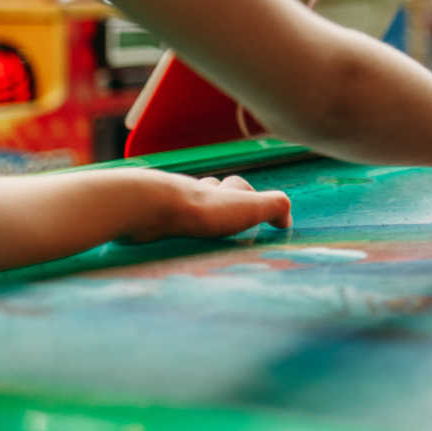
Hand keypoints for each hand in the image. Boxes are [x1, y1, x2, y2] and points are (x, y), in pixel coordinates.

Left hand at [119, 170, 292, 243]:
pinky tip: (167, 243)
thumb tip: (286, 217)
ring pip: (183, 207)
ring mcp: (168, 204)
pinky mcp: (145, 218)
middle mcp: (194, 192)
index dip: (247, 196)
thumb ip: (274, 206)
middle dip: (217, 205)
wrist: (149, 208)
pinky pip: (160, 223)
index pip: (237, 187)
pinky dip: (167, 230)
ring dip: (190, 218)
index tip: (252, 214)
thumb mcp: (250, 207)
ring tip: (195, 236)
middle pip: (209, 194)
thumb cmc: (201, 210)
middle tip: (223, 225)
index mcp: (220, 191)